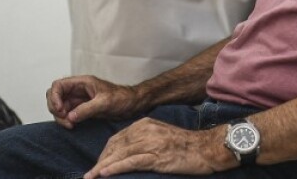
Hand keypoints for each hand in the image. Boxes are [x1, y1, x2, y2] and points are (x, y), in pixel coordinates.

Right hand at [46, 75, 140, 128]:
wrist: (131, 104)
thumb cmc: (121, 98)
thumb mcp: (105, 103)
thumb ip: (87, 109)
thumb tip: (70, 116)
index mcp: (82, 82)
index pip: (58, 85)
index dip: (54, 97)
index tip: (61, 110)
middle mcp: (77, 90)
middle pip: (55, 96)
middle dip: (55, 108)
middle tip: (64, 119)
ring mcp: (78, 100)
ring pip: (59, 106)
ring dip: (60, 116)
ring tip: (70, 125)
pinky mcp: (81, 109)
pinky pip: (66, 113)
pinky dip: (65, 120)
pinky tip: (72, 125)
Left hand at [85, 119, 226, 177]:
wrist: (206, 147)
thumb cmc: (185, 145)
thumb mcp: (161, 136)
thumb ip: (144, 140)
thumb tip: (127, 153)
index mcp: (144, 124)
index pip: (117, 138)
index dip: (105, 154)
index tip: (98, 166)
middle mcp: (145, 131)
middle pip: (115, 146)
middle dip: (100, 162)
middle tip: (90, 175)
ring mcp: (151, 143)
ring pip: (120, 154)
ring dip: (102, 167)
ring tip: (90, 177)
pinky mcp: (157, 156)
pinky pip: (132, 162)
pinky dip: (116, 168)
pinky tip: (105, 174)